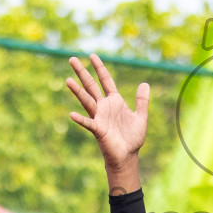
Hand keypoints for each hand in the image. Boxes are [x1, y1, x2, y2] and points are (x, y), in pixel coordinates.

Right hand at [66, 55, 148, 169]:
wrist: (128, 156)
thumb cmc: (132, 138)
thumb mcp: (141, 117)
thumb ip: (142, 101)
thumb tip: (145, 83)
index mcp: (115, 102)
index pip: (106, 80)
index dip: (100, 68)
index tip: (92, 55)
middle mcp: (104, 107)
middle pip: (91, 86)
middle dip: (82, 73)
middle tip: (72, 59)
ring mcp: (100, 117)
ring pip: (87, 101)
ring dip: (78, 91)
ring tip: (68, 80)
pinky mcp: (98, 130)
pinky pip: (88, 123)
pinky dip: (81, 119)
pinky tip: (72, 114)